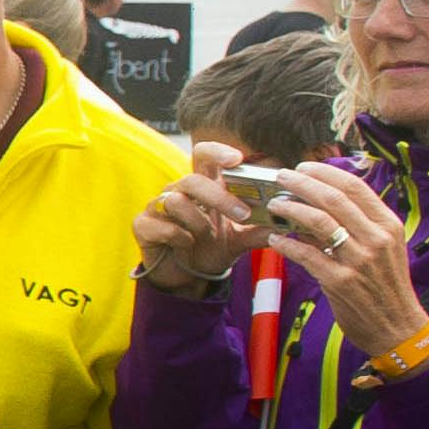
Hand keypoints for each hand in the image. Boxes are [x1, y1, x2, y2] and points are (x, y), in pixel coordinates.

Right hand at [130, 140, 264, 291]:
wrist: (185, 277)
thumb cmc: (210, 249)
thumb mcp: (239, 240)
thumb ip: (259, 230)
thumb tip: (285, 223)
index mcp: (202, 186)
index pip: (204, 155)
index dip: (217, 152)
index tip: (237, 159)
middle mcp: (178, 191)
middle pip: (193, 179)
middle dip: (220, 197)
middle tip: (242, 214)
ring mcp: (158, 207)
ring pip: (176, 201)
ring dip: (198, 220)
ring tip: (207, 235)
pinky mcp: (143, 226)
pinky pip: (160, 225)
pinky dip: (178, 237)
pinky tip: (186, 245)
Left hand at [262, 161, 428, 360]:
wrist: (398, 328)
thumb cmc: (386, 286)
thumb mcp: (384, 249)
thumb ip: (359, 226)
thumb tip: (321, 203)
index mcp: (388, 225)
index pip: (355, 187)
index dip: (325, 173)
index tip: (303, 167)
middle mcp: (376, 239)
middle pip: (333, 198)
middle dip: (301, 183)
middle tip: (280, 177)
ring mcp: (359, 260)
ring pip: (318, 222)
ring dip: (290, 209)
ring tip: (273, 204)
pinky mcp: (340, 281)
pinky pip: (306, 255)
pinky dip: (286, 244)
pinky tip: (274, 238)